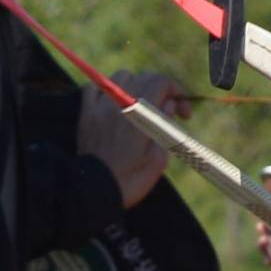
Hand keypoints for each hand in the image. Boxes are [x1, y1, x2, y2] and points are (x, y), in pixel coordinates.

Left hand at [76, 72, 188, 205]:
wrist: (94, 194)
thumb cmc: (130, 181)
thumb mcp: (158, 159)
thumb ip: (165, 127)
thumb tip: (168, 105)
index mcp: (138, 114)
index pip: (161, 82)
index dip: (177, 91)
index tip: (184, 112)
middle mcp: (118, 104)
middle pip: (144, 77)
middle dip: (162, 89)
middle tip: (170, 111)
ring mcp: (99, 107)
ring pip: (121, 76)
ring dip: (137, 85)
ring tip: (143, 105)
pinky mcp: (86, 114)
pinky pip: (95, 88)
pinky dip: (108, 88)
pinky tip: (116, 101)